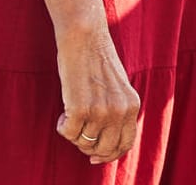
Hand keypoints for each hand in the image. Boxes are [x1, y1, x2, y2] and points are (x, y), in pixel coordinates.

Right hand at [55, 25, 140, 163]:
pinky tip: (64, 110)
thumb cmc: (97, 61)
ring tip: (72, 111)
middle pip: (103, 149)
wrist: (85, 38)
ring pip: (82, 141)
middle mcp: (119, 111)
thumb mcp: (118, 88)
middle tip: (79, 132)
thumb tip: (103, 145)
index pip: (125, 144)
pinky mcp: (80, 109)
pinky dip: (62, 125)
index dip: (109, 155)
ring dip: (73, 131)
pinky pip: (67, 133)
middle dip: (88, 147)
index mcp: (132, 105)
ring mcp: (100, 111)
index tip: (95, 158)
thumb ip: (117, 112)